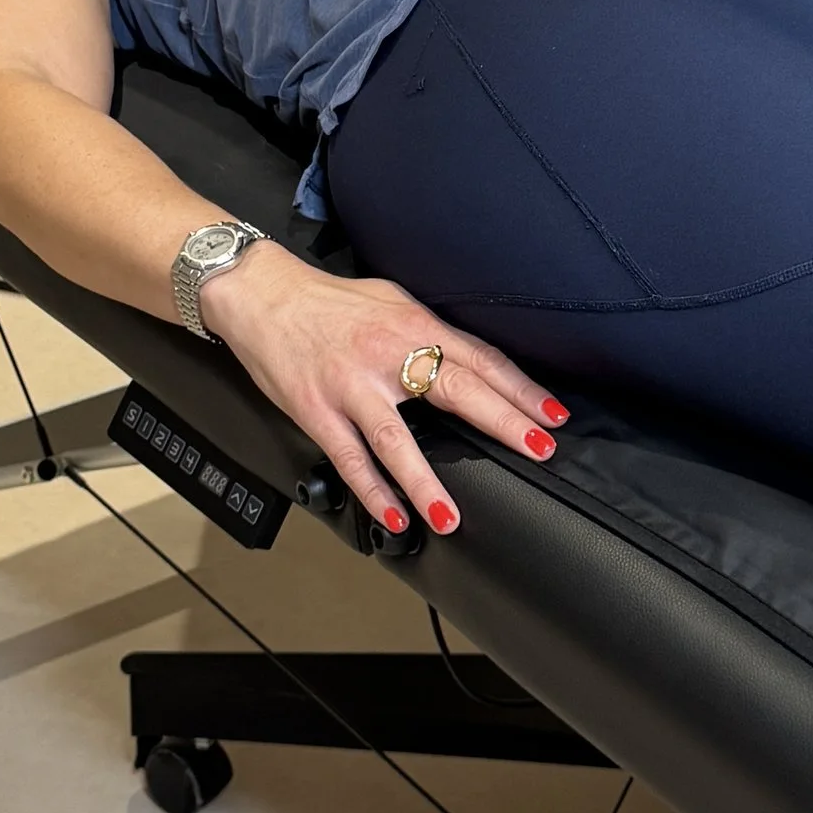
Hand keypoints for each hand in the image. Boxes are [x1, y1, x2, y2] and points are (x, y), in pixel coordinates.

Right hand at [195, 244, 566, 538]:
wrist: (261, 295)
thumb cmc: (328, 301)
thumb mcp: (392, 302)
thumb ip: (429, 334)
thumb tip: (471, 361)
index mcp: (413, 325)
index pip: (480, 358)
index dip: (520, 388)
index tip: (551, 414)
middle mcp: (387, 354)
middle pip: (455, 390)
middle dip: (502, 422)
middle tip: (537, 448)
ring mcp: (350, 385)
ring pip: (396, 440)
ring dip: (426, 482)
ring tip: (449, 517)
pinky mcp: (316, 409)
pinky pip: (349, 457)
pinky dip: (372, 491)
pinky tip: (392, 516)